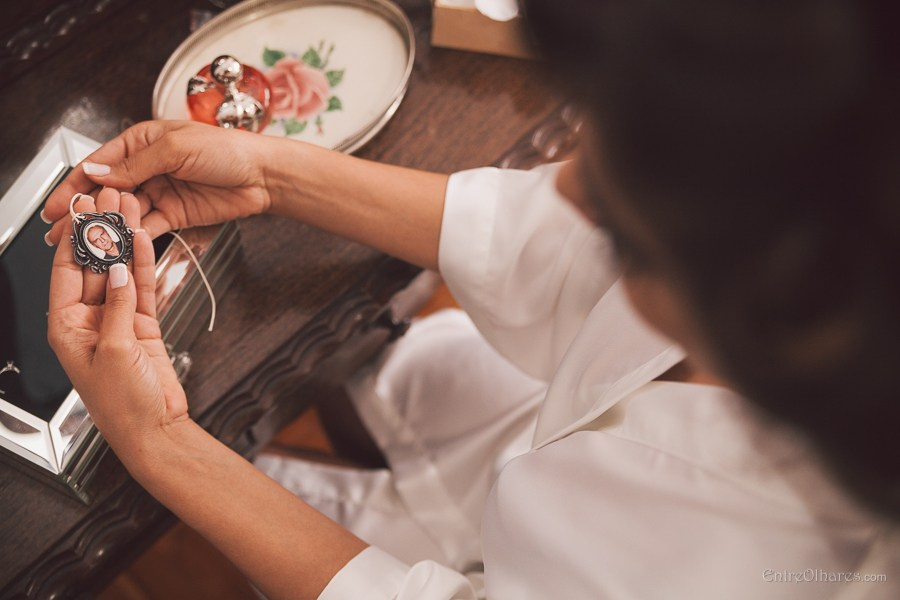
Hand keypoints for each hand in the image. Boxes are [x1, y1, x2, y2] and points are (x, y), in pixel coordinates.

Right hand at [44, 120, 272, 242]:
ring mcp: (160, 192)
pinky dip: (132, 237)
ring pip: (123, 212)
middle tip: (60, 231)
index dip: (74, 183)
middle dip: (83, 211)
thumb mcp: (176, 149)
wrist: (263, 176)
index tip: (56, 204)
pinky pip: (146, 227)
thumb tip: (97, 173)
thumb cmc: (227, 150)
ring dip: (104, 227)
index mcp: (142, 142)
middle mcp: (147, 167)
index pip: (99, 164)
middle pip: (107, 192)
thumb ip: (135, 165)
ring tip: (83, 244)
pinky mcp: (175, 214)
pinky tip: (117, 247)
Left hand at [47, 189, 187, 453]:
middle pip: (95, 265)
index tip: (83, 208)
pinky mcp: (142, 325)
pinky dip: (143, 264)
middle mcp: (88, 320)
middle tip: (111, 198)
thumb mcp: (114, 350)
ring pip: (120, 271)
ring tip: (131, 208)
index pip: (66, 271)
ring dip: (125, 241)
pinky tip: (144, 240)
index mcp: (65, 327)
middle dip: (102, 231)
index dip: (75, 237)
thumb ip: (116, 306)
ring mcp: (117, 320)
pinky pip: (141, 288)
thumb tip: (116, 269)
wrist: (155, 429)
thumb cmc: (122, 404)